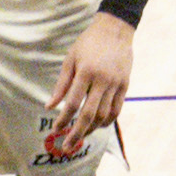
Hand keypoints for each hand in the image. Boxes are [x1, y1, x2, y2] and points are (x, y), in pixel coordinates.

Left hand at [44, 13, 134, 155]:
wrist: (116, 29)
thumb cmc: (88, 43)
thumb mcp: (70, 59)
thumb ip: (61, 84)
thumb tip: (50, 106)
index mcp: (86, 72)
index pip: (73, 103)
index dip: (63, 119)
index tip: (56, 129)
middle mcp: (103, 80)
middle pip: (89, 114)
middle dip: (77, 133)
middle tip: (66, 146)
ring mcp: (116, 83)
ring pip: (104, 115)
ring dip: (91, 129)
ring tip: (81, 136)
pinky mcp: (125, 84)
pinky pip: (117, 109)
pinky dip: (107, 121)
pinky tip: (98, 126)